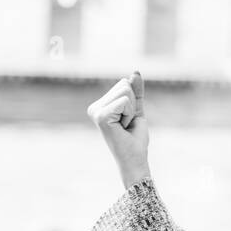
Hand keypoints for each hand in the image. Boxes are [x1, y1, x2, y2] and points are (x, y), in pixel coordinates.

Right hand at [87, 71, 150, 187]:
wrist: (135, 158)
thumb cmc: (135, 138)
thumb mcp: (136, 109)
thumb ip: (136, 91)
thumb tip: (135, 72)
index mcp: (100, 105)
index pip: (123, 84)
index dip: (133, 102)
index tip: (127, 120)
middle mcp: (94, 107)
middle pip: (124, 85)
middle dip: (132, 105)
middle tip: (126, 124)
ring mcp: (95, 111)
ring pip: (125, 91)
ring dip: (131, 110)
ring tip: (124, 126)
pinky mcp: (101, 116)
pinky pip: (125, 101)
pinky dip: (130, 114)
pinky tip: (123, 127)